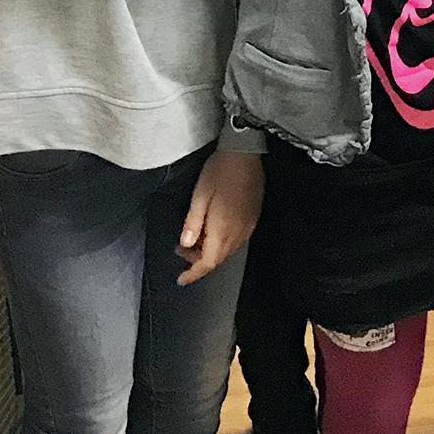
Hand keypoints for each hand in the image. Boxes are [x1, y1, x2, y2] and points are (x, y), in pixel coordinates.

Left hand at [176, 150, 261, 285]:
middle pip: (218, 258)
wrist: (245, 153)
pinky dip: (221, 243)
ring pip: (228, 250)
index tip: (180, 280)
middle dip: (198, 261)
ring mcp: (248, 226)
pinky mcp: (253, 217)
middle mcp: (238, 233)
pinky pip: (236, 240)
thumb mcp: (199, 197)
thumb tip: (184, 245)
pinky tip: (212, 230)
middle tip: (181, 249)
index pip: (207, 262)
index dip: (193, 274)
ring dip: (210, 251)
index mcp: (222, 229)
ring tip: (194, 239)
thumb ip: (192, 223)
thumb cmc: (218, 172)